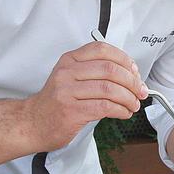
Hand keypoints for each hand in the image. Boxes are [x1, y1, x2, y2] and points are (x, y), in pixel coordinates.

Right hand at [26, 41, 147, 150]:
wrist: (32, 123)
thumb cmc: (55, 102)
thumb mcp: (70, 78)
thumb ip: (95, 72)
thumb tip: (130, 75)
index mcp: (69, 60)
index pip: (102, 49)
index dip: (124, 59)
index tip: (134, 71)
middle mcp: (67, 73)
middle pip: (110, 70)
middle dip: (132, 81)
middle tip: (140, 91)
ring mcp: (68, 92)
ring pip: (110, 89)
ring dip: (129, 98)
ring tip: (133, 104)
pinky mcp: (71, 111)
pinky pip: (105, 107)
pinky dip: (120, 110)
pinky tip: (124, 113)